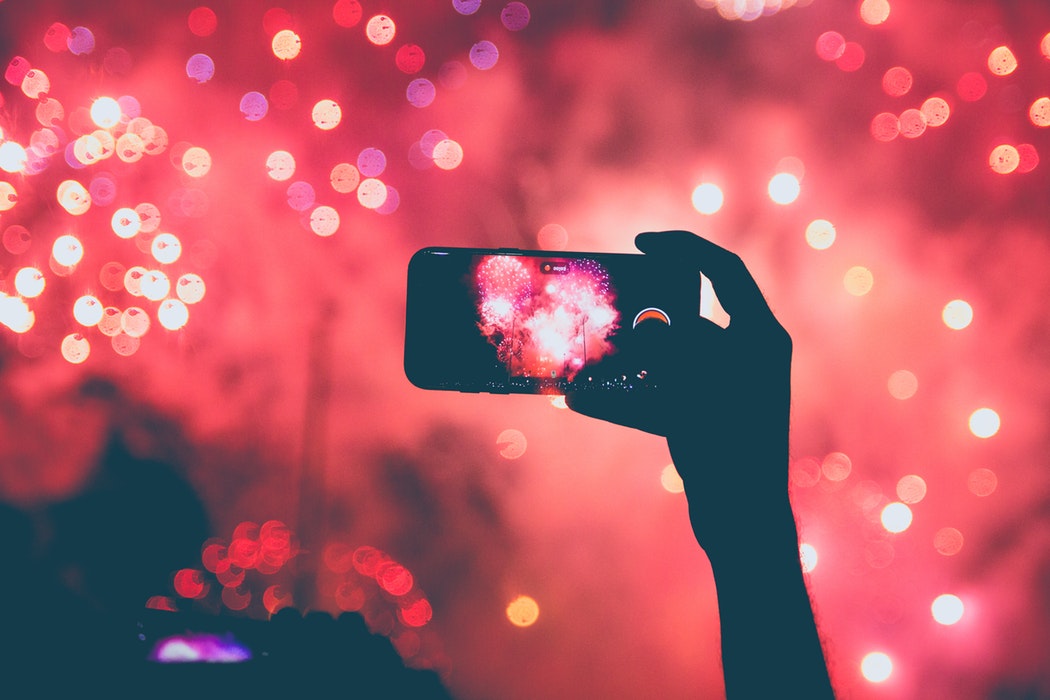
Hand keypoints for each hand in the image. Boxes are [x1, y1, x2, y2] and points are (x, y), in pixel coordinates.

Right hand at [567, 230, 793, 554]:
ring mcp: (725, 386)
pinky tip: (586, 398)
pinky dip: (629, 393)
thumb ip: (673, 347)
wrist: (742, 523)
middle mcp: (746, 355)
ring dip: (630, 354)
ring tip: (590, 353)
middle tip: (607, 303)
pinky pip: (663, 390)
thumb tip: (647, 323)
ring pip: (669, 355)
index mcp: (760, 337)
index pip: (724, 271)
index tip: (640, 243)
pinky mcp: (705, 414)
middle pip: (689, 313)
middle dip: (645, 311)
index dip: (683, 248)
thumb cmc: (731, 453)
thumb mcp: (697, 389)